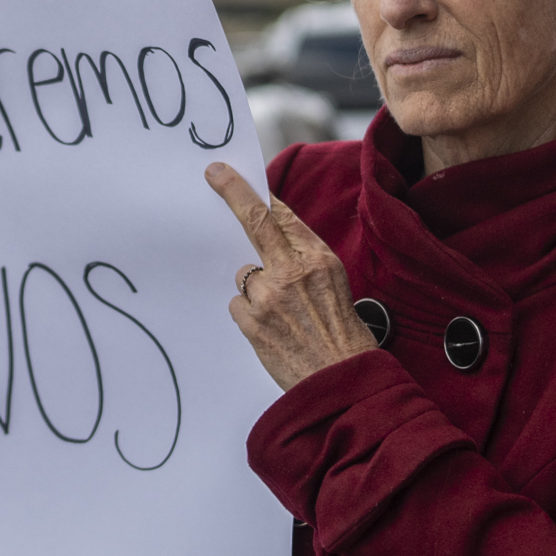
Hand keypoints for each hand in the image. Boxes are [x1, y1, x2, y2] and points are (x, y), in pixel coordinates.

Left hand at [206, 162, 377, 391]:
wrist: (342, 380)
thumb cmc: (341, 332)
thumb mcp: (334, 283)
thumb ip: (303, 257)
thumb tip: (271, 232)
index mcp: (318, 259)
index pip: (280, 215)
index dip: (253, 192)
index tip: (230, 175)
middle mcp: (293, 272)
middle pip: (254, 221)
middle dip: (232, 192)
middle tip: (214, 175)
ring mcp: (270, 297)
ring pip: (244, 275)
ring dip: (255, 289)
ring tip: (280, 314)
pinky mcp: (253, 322)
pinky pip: (238, 304)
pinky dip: (249, 314)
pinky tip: (271, 329)